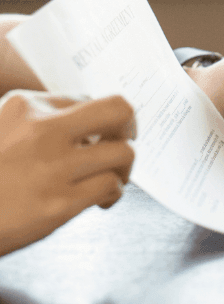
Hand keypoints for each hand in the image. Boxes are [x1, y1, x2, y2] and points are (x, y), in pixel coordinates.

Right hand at [0, 91, 135, 256]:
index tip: (100, 132)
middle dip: (130, 125)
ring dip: (125, 166)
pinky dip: (114, 192)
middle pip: (118, 110)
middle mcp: (43, 131)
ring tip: (113, 175)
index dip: (98, 118)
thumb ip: (37, 122)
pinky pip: (111, 187)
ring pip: (123, 153)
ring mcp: (53, 168)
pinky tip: (102, 198)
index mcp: (25, 107)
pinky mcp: (59, 204)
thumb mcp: (3, 129)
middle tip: (125, 138)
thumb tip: (83, 120)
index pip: (86, 100)